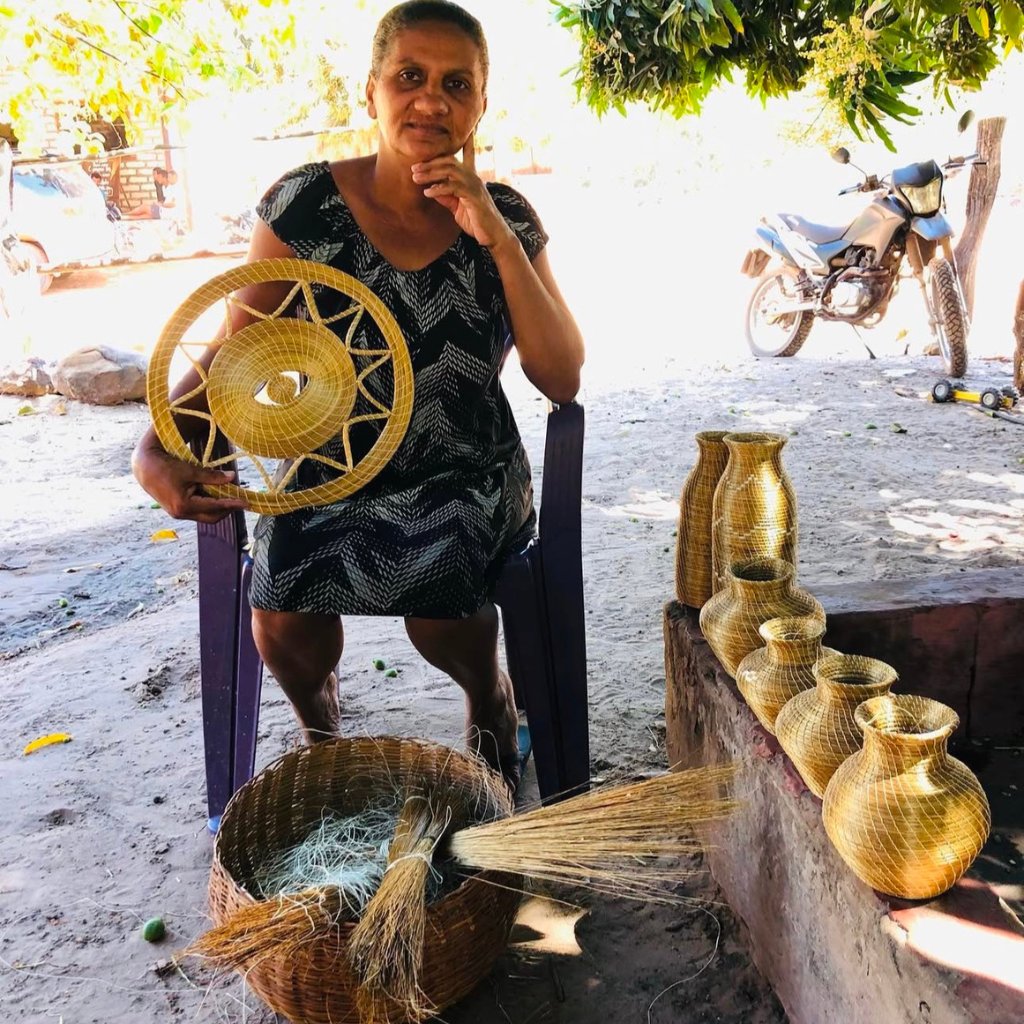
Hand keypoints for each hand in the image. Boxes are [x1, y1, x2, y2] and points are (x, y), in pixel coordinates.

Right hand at [132, 441, 247, 523]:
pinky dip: (208, 505)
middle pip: (212, 517)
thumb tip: (232, 477)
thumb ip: (212, 476)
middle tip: (240, 500)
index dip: (232, 504)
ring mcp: (178, 514)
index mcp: (184, 505)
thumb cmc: (166, 467)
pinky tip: (215, 496)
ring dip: (218, 508)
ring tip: (230, 497)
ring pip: (205, 516)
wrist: (145, 468)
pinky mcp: (177, 510)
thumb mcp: (191, 470)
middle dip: (227, 510)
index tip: (246, 503)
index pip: (215, 507)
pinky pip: (198, 512)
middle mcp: (181, 514)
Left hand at [411, 134, 517, 251]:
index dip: (465, 143)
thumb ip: (446, 197)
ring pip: (450, 171)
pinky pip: (453, 187)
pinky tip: (428, 192)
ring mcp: (474, 186)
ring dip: (430, 173)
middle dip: (430, 163)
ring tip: (416, 178)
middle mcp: (474, 178)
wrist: (493, 235)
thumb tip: (432, 190)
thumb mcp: (457, 207)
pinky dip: (438, 188)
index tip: (459, 133)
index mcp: (472, 178)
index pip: (468, 155)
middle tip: (414, 168)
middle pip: (450, 161)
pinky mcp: (473, 197)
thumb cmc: (477, 221)